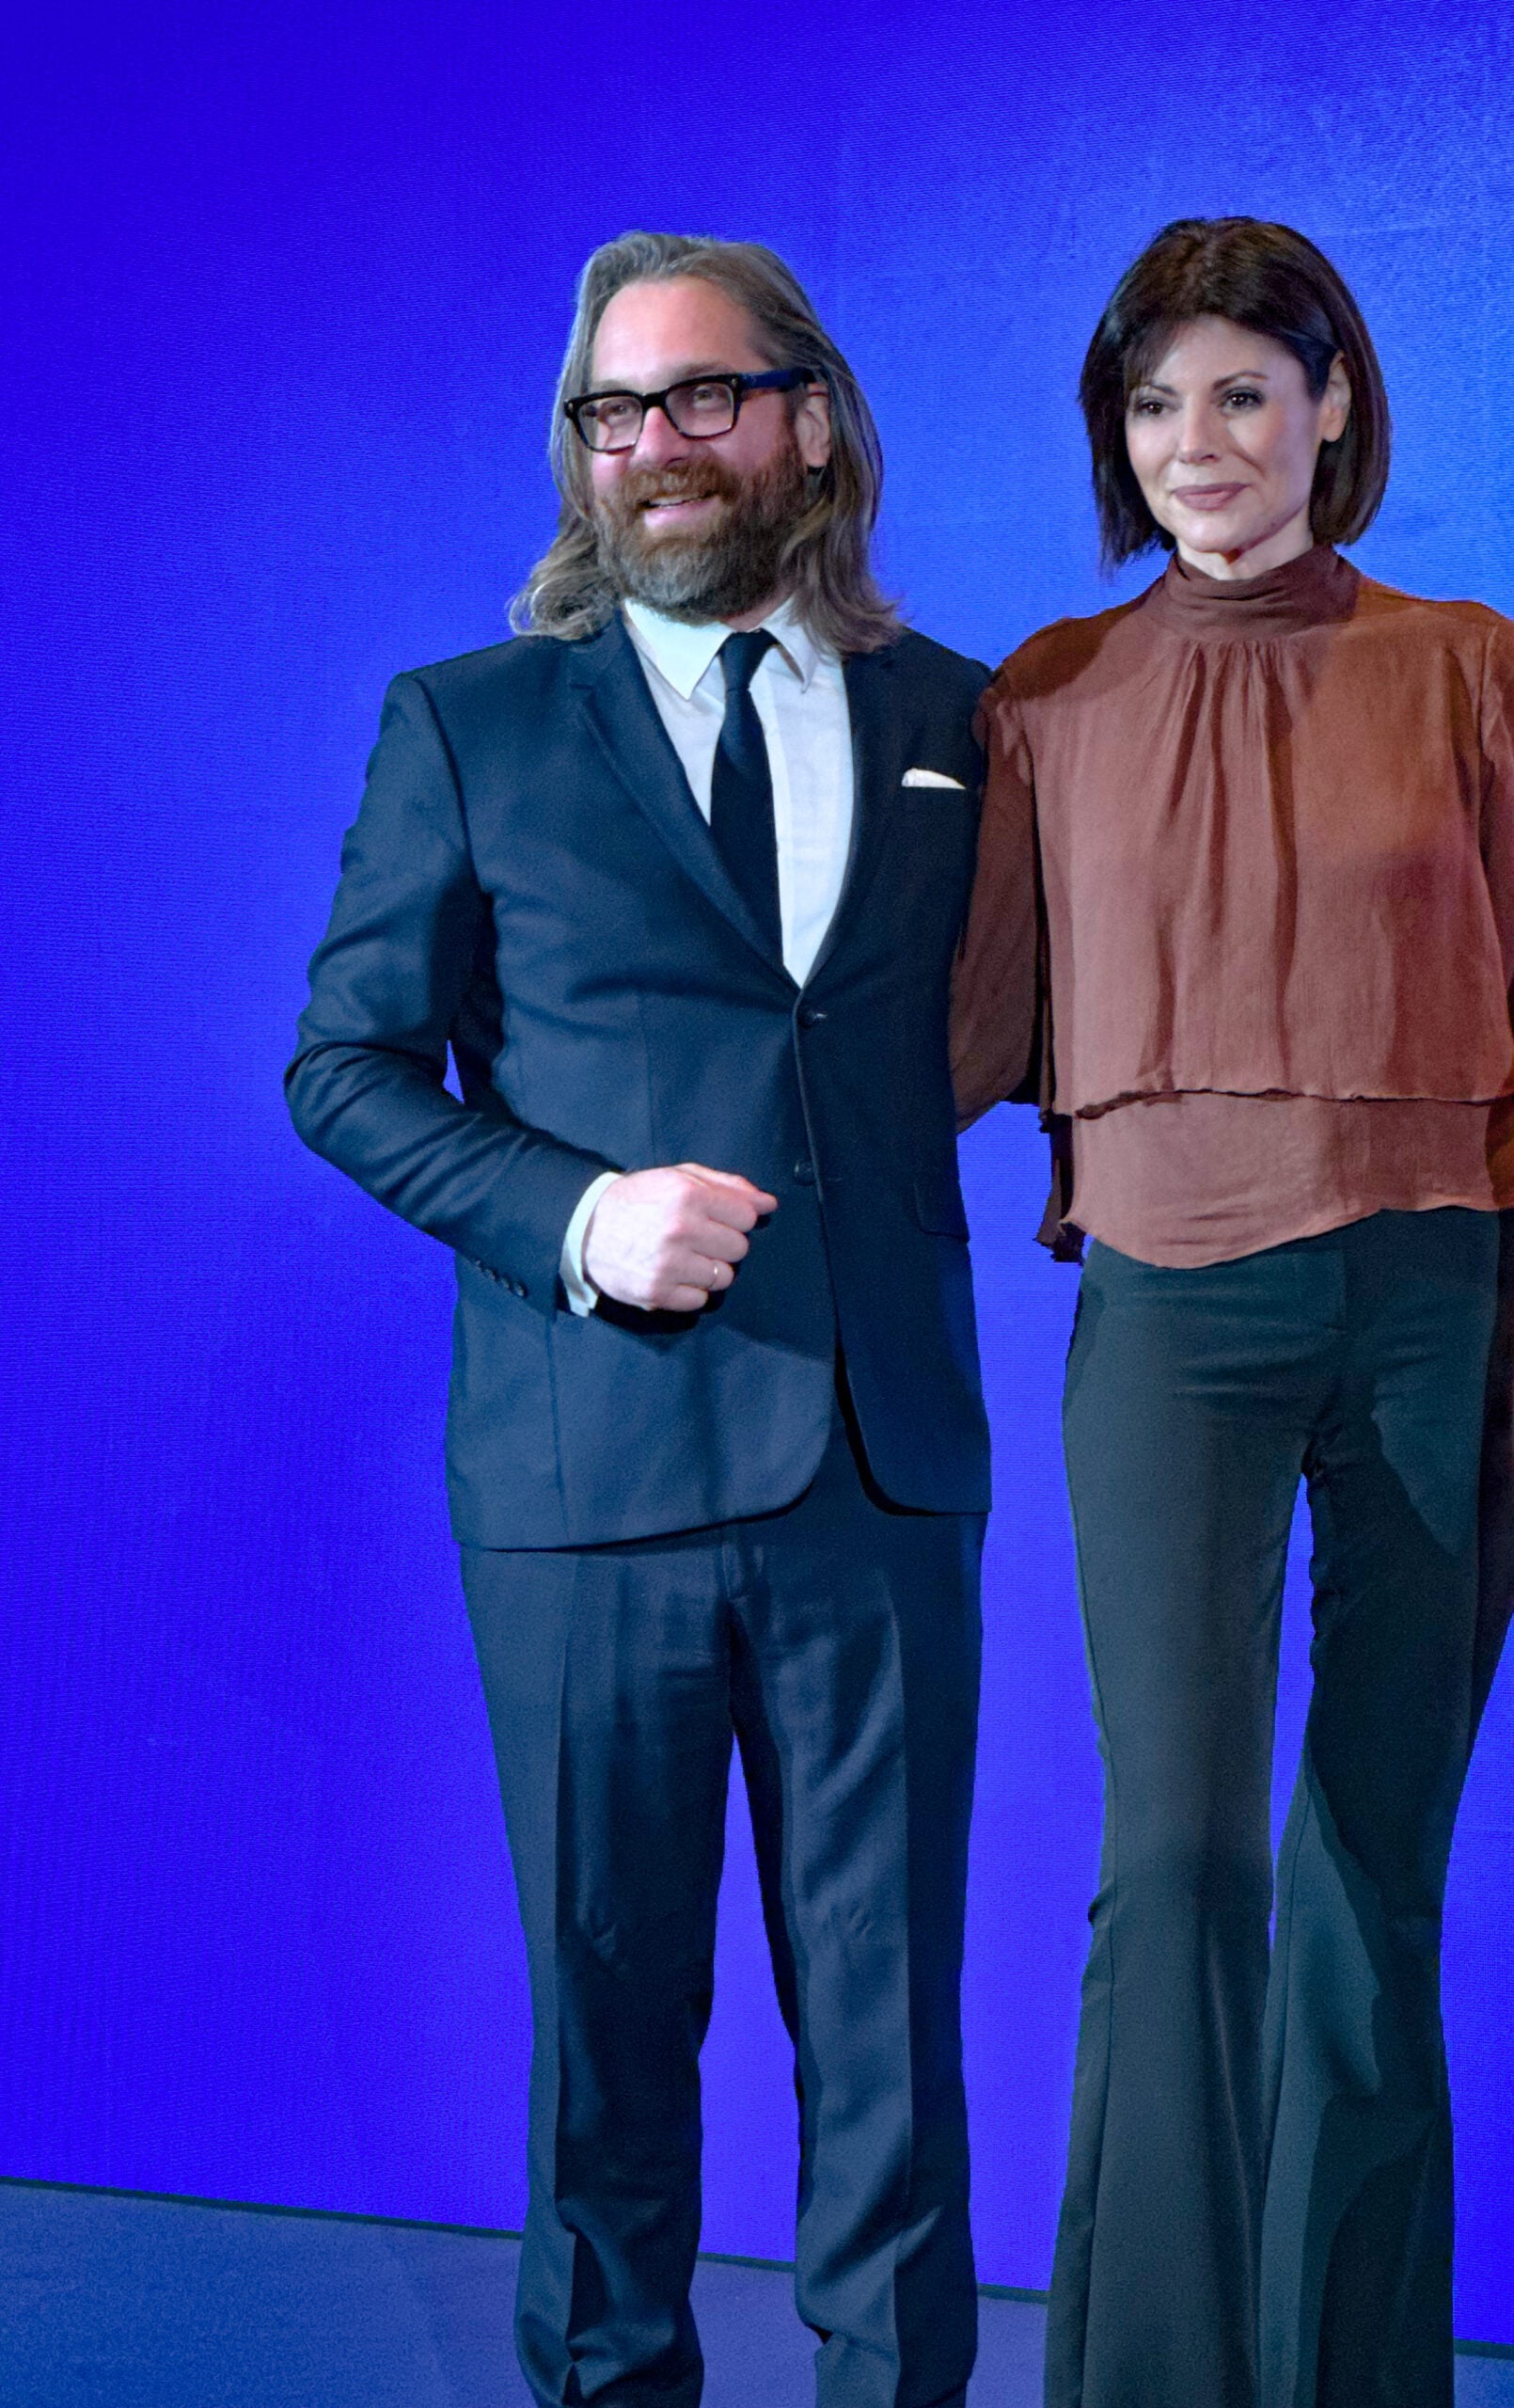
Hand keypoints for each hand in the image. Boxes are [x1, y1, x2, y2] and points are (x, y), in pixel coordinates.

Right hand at [582, 1164, 777, 1313]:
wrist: (585, 1227)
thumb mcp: (679, 1177)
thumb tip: (768, 1203)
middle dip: (723, 1244)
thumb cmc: (638, 1200)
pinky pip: (700, 1301)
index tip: (717, 1219)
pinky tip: (673, 1275)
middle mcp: (681, 1229)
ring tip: (684, 1258)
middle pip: (739, 1249)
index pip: (747, 1217)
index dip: (735, 1218)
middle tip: (698, 1239)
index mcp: (689, 1195)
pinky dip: (690, 1291)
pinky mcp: (657, 1292)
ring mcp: (669, 1264)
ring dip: (709, 1270)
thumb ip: (727, 1186)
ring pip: (723, 1277)